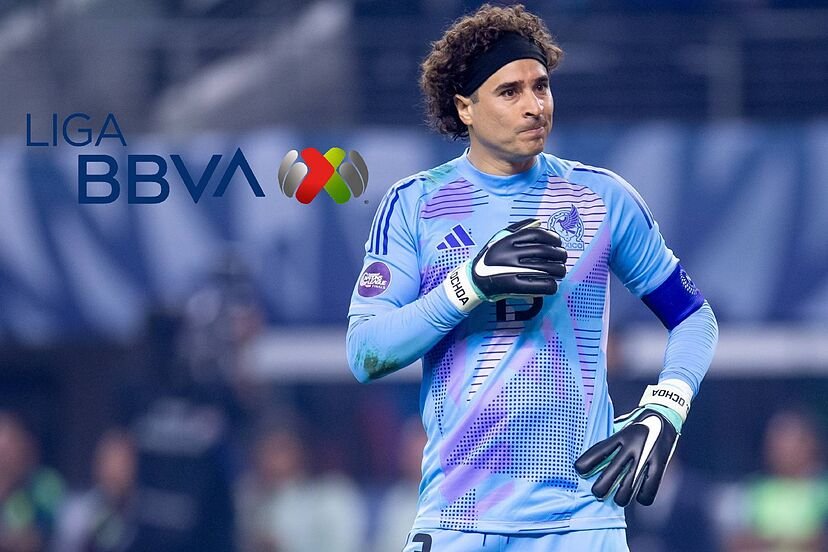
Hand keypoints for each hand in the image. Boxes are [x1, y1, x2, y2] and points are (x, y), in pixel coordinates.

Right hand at [443, 218, 566, 311]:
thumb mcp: (499, 238)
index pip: (537, 234)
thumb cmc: (490, 259)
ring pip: (547, 269)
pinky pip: (541, 285)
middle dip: (560, 254)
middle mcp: (509, 253)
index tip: (558, 242)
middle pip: (545, 251)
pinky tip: (552, 285)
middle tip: (563, 258)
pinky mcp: (513, 286)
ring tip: (560, 272)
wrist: (474, 281)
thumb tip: (539, 222)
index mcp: (507, 240)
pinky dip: (551, 285)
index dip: (552, 237)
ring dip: (559, 270)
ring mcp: (511, 270)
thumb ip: (518, 228)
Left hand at [574, 380, 691, 506]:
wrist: (664, 413)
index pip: (598, 452)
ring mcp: (646, 455)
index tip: (579, 471)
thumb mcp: (621, 427)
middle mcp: (631, 445)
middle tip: (598, 492)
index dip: (586, 464)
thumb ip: (609, 440)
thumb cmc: (637, 423)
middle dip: (601, 488)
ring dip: (621, 497)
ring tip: (618, 499)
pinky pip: (650, 487)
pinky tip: (640, 496)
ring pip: (629, 485)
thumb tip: (590, 455)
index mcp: (619, 435)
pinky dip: (643, 496)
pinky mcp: (660, 463)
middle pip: (611, 474)